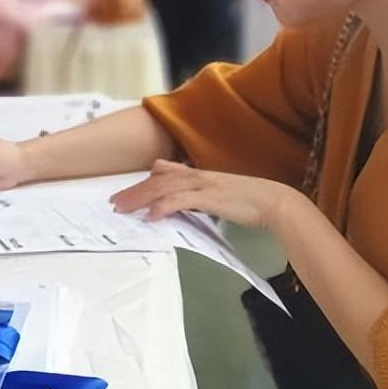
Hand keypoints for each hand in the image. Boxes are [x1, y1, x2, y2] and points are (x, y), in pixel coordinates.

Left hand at [108, 159, 299, 230]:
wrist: (273, 200)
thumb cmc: (249, 201)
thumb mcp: (218, 196)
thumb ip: (199, 198)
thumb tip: (184, 206)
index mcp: (198, 175)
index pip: (164, 172)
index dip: (143, 181)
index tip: (125, 193)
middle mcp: (196, 175)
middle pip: (157, 180)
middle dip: (133, 191)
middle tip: (114, 203)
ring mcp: (202, 185)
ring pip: (163, 188)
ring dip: (140, 198)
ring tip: (122, 209)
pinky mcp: (209, 197)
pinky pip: (180, 201)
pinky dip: (163, 207)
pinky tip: (151, 216)